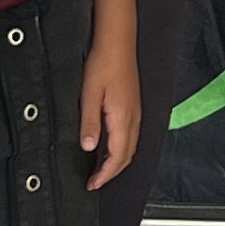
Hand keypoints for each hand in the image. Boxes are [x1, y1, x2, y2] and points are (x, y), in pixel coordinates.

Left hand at [78, 28, 142, 187]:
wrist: (117, 42)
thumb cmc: (103, 63)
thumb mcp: (89, 94)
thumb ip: (90, 122)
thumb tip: (89, 147)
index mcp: (123, 118)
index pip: (117, 157)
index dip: (105, 174)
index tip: (92, 184)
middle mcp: (133, 118)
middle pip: (127, 156)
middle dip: (112, 172)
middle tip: (95, 181)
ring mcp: (136, 112)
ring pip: (131, 147)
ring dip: (117, 161)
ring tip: (101, 169)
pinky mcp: (133, 106)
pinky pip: (131, 136)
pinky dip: (122, 149)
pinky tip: (110, 146)